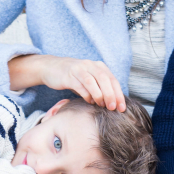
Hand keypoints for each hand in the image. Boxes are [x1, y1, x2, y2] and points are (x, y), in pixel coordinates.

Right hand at [9, 54, 124, 111]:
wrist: (51, 68)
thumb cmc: (73, 77)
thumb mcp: (89, 78)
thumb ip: (100, 87)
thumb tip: (114, 103)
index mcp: (98, 66)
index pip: (113, 80)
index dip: (119, 94)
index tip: (122, 107)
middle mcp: (90, 65)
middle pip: (105, 79)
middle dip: (111, 95)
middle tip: (113, 108)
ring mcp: (78, 69)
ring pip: (93, 82)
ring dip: (99, 95)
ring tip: (102, 106)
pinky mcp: (68, 75)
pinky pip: (80, 85)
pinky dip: (86, 95)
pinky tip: (89, 102)